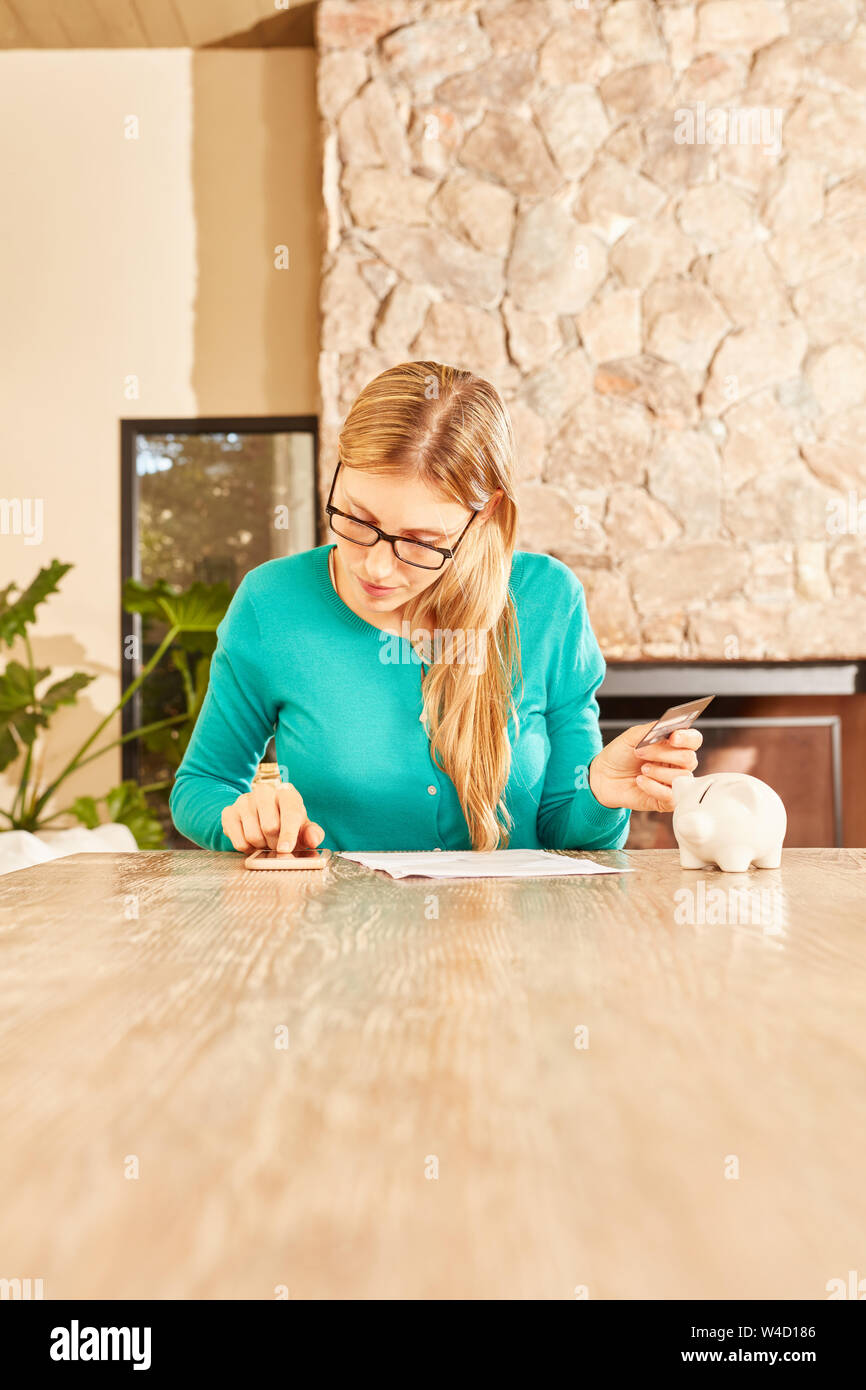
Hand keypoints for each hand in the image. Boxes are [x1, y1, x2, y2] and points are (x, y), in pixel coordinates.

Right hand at [221, 781, 324, 853]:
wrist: (260, 816)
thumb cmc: (286, 822)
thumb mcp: (302, 827)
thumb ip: (312, 833)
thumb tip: (313, 840)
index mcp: (286, 792)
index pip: (290, 812)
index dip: (289, 833)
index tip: (286, 849)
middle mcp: (264, 791)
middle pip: (269, 826)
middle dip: (275, 843)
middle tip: (277, 844)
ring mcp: (244, 800)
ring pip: (253, 835)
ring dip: (261, 846)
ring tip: (264, 840)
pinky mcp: (229, 812)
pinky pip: (238, 841)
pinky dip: (247, 848)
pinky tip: (252, 842)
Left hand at [587, 723, 701, 813]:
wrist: (603, 777)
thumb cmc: (620, 755)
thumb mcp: (632, 736)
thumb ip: (652, 729)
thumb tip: (670, 726)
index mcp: (673, 745)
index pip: (694, 740)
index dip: (687, 738)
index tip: (673, 737)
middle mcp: (677, 764)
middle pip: (690, 758)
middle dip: (664, 754)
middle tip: (641, 752)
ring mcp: (673, 782)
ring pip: (682, 777)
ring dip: (659, 772)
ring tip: (642, 769)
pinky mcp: (665, 800)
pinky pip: (671, 795)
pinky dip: (654, 787)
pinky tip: (640, 781)